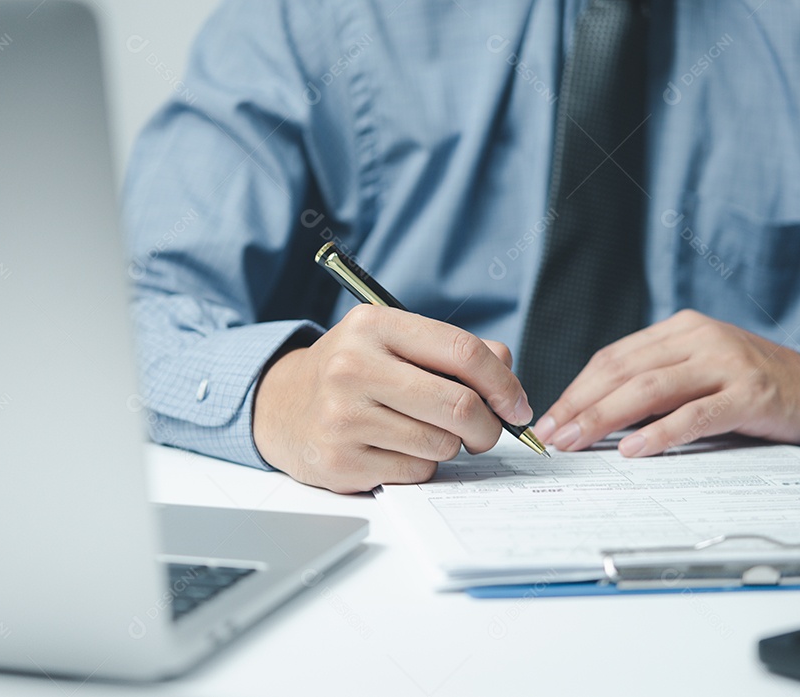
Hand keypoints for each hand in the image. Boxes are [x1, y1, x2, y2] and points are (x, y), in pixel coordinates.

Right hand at [253, 304, 530, 492]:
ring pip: (441, 444)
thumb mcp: (394, 341)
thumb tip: (508, 370)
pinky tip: (398, 450)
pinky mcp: (341, 462)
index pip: (462, 351)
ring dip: (450, 446)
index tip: (517, 405)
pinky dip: (422, 467)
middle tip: (487, 431)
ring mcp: (344, 418)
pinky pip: (416, 473)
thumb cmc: (352, 372)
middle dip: (488, 426)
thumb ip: (453, 350)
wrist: (281, 406)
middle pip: (459, 405)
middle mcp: (353, 367)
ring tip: (426, 433)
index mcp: (374, 326)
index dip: (503, 383)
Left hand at [532, 309, 799, 455]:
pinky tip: (633, 450)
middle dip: (581, 405)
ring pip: (651, 389)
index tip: (551, 417)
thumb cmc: (751, 385)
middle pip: (624, 371)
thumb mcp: (699, 372)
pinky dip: (660, 433)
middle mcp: (700, 338)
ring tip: (577, 440)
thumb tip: (594, 418)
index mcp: (681, 329)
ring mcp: (727, 363)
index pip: (614, 358)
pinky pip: (695, 415)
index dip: (578, 389)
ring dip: (606, 418)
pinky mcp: (751, 394)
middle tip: (552, 433)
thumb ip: (656, 384)